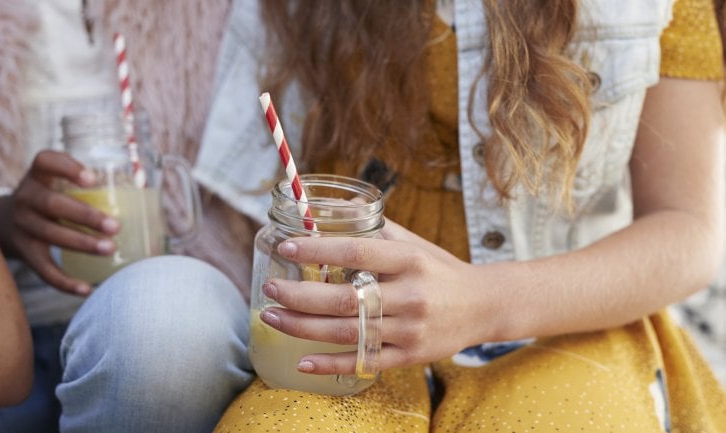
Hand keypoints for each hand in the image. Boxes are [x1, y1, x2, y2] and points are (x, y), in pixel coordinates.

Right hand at [0, 150, 119, 294]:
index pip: (45, 161)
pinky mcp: (25, 253)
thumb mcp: (58, 183)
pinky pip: (44, 270)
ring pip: (52, 235)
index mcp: (38, 176)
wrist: (5, 223)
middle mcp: (26, 198)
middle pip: (53, 205)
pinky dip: (65, 282)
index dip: (67, 168)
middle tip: (116, 226)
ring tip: (110, 249)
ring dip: (82, 244)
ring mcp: (22, 226)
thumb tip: (151, 202)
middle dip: (86, 216)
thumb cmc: (52, 199)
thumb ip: (91, 187)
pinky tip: (87, 289)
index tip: (93, 178)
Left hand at [258, 218, 498, 374]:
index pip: (357, 254)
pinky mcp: (410, 356)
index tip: (287, 248)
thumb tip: (338, 204)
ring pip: (349, 333)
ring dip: (304, 328)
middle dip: (300, 296)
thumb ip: (376, 226)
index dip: (319, 251)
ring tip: (272, 317)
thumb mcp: (414, 242)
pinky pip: (364, 363)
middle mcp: (411, 295)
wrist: (483, 306)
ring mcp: (410, 330)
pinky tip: (302, 362)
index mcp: (410, 261)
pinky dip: (331, 364)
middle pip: (346, 300)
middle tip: (269, 289)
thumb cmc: (439, 269)